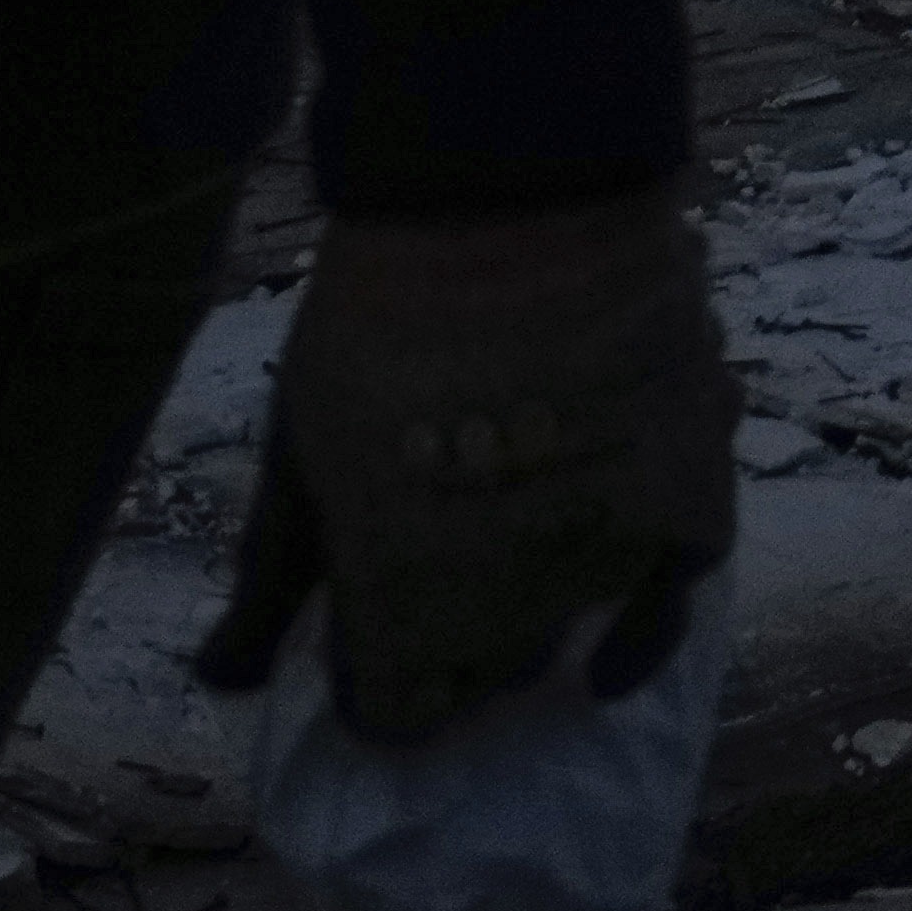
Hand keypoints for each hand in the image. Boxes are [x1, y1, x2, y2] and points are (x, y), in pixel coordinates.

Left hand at [194, 186, 740, 744]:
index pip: (395, 715)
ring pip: (566, 627)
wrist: (509, 195)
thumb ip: (269, 577)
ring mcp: (604, 552)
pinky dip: (643, 635)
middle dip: (451, 647)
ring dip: (532, 608)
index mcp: (401, 607)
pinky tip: (613, 662)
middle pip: (481, 675)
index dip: (374, 686)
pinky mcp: (688, 495)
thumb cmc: (378, 318)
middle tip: (432, 572)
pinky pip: (676, 597)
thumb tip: (224, 680)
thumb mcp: (298, 449)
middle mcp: (509, 608)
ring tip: (504, 543)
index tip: (362, 642)